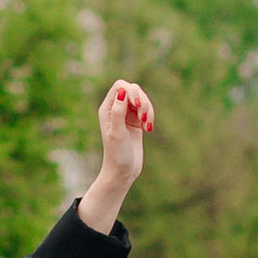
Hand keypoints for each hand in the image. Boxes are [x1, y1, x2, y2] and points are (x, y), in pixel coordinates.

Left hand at [80, 78, 154, 229]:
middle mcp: (115, 109)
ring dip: (148, 109)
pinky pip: (146, 109)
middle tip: (143, 118)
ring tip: (146, 126)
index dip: (131, 91)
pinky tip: (147, 130)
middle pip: (133, 89)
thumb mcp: (117, 133)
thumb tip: (122, 91)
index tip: (137, 105)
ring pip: (142, 99)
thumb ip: (118, 111)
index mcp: (106, 109)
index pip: (120, 86)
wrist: (123, 171)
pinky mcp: (136, 121)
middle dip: (142, 100)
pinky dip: (150, 116)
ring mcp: (126, 114)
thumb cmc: (117, 154)